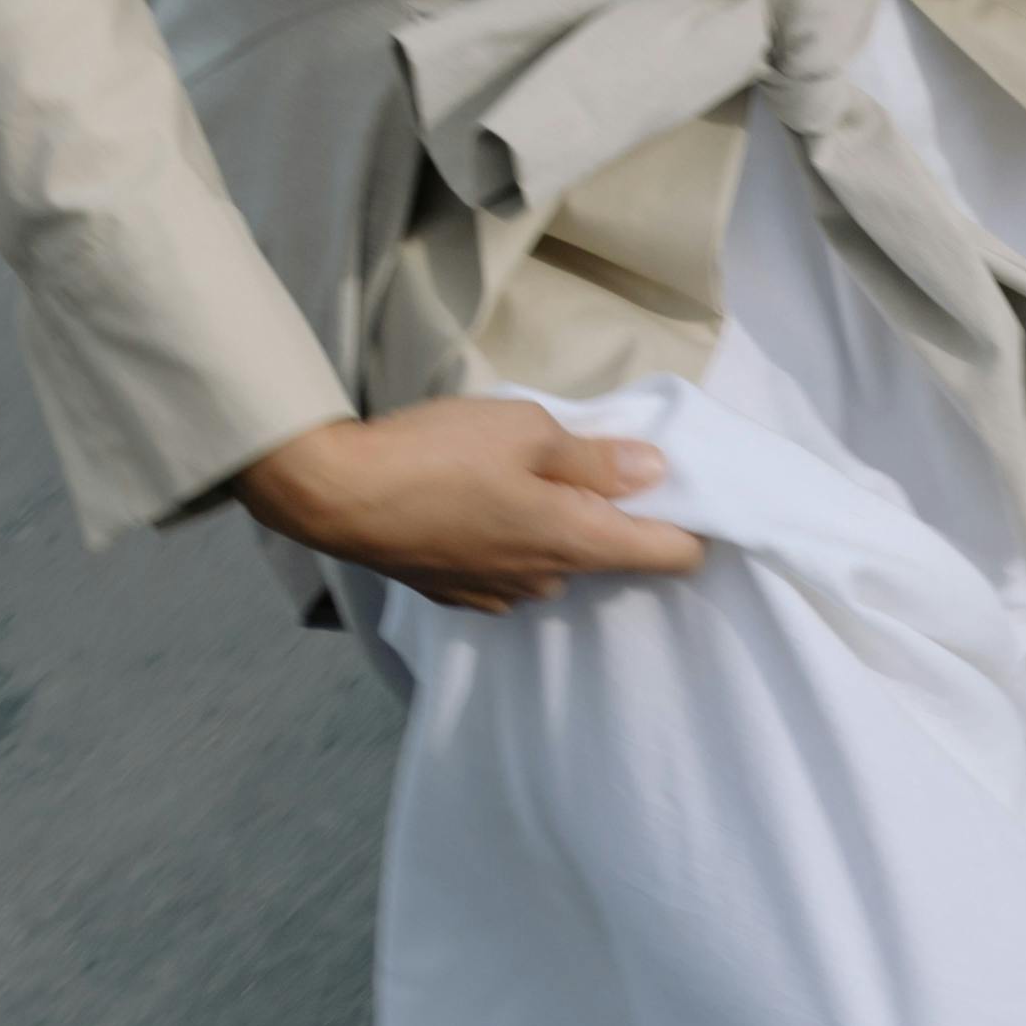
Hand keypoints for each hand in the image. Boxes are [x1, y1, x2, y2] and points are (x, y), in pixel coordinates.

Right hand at [233, 398, 704, 614]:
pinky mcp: (456, 594)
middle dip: (611, 516)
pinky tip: (475, 507)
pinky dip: (507, 542)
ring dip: (553, 528)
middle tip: (585, 462)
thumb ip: (595, 457)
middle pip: (610, 556)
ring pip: (555, 564)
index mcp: (578, 542)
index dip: (691, 526)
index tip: (687, 494)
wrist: (333, 494)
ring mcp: (500, 595)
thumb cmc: (436, 454)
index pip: (671, 556)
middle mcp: (549, 582)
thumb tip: (654, 471)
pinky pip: (507, 570)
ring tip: (518, 479)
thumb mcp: (527, 430)